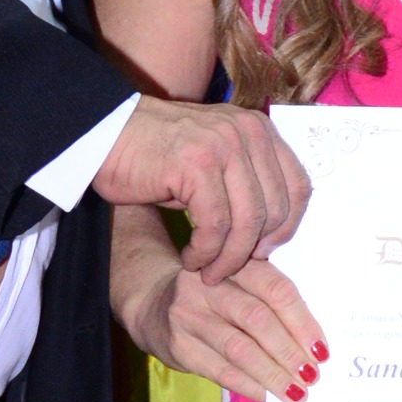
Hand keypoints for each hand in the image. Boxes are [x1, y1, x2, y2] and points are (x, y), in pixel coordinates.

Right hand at [94, 97, 307, 284]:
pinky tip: (190, 258)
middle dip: (253, 250)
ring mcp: (223, 145)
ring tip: (207, 271)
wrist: (103, 133)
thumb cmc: (157, 155)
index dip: (287, 228)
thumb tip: (273, 233)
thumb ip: (246, 182)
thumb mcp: (213, 160)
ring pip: (248, 222)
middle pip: (276, 210)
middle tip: (228, 268)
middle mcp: (247, 133)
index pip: (298, 187)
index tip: (263, 251)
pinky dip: (205, 251)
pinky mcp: (198, 164)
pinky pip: (216, 225)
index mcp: (258, 130)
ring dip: (228, 258)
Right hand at [133, 251, 326, 401]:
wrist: (154, 303)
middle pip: (257, 319)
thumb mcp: (240, 284)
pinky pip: (220, 370)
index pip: (275, 289)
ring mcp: (190, 315)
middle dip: (290, 352)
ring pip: (239, 348)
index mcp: (235, 264)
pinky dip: (249, 386)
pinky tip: (268, 396)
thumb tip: (314, 347)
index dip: (302, 321)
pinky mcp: (179, 345)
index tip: (322, 350)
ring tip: (296, 393)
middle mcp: (209, 285)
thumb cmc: (216, 297)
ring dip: (273, 374)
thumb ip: (272, 303)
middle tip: (313, 376)